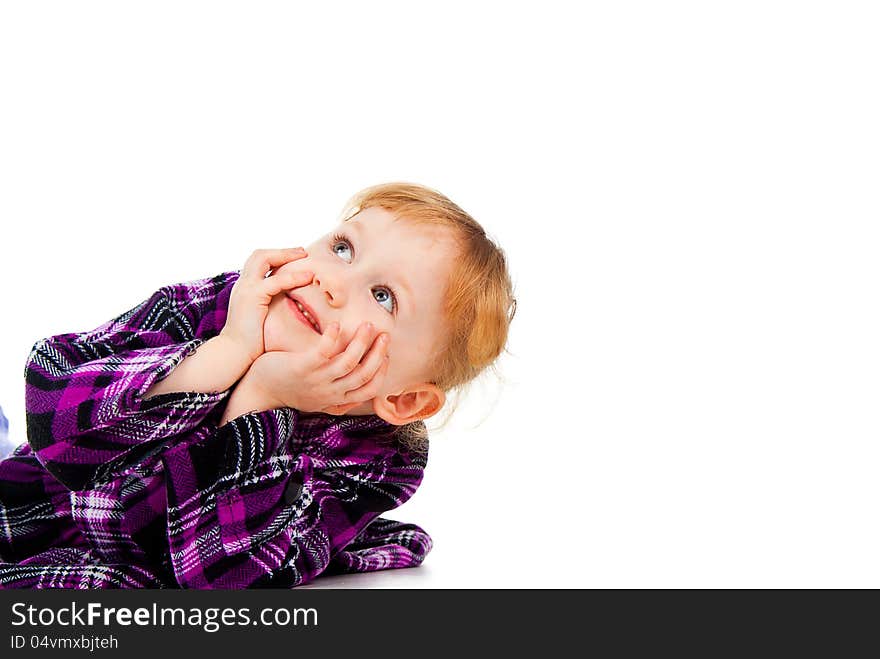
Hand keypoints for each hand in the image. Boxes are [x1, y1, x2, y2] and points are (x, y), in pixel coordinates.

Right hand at [219, 248, 313, 362]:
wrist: (234, 353)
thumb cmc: (250, 340)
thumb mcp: (261, 317)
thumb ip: (271, 305)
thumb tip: (289, 303)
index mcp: (245, 288)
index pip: (258, 262)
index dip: (276, 256)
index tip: (296, 257)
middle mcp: (243, 284)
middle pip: (260, 255)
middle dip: (282, 251)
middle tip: (303, 252)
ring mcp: (246, 288)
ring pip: (264, 259)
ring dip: (287, 255)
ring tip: (306, 257)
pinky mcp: (252, 297)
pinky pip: (274, 281)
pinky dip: (292, 277)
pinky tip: (307, 278)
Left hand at [243, 320, 390, 414]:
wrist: (259, 392)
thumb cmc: (290, 390)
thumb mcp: (318, 399)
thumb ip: (337, 396)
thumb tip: (358, 392)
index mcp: (336, 398)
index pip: (369, 389)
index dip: (382, 371)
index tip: (386, 354)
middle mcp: (330, 391)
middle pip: (364, 374)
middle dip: (378, 353)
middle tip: (384, 334)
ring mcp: (316, 380)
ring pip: (348, 362)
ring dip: (361, 342)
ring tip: (367, 325)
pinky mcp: (302, 367)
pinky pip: (323, 352)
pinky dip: (333, 338)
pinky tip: (336, 325)